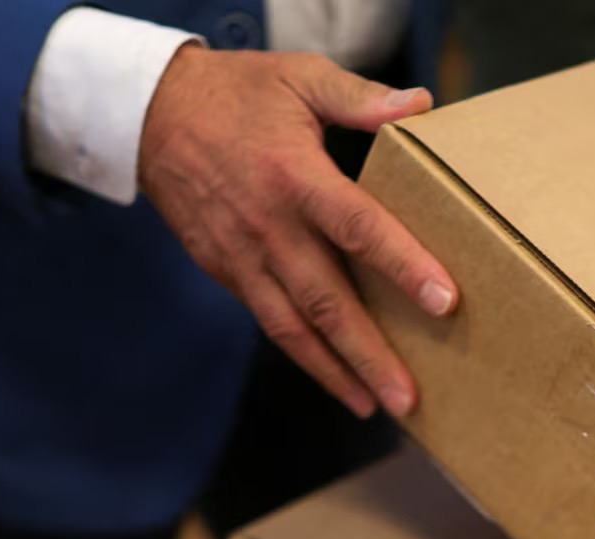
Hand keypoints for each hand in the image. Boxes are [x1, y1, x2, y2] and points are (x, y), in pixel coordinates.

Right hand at [138, 47, 457, 418]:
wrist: (150, 114)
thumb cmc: (236, 93)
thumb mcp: (299, 76)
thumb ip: (360, 98)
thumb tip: (421, 106)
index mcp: (295, 176)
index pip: (358, 227)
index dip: (402, 265)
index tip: (444, 301)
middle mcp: (269, 227)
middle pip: (327, 301)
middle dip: (369, 354)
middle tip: (409, 399)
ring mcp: (243, 256)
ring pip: (294, 326)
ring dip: (336, 372)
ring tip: (374, 405)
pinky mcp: (225, 271)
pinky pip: (270, 320)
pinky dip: (304, 354)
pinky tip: (336, 378)